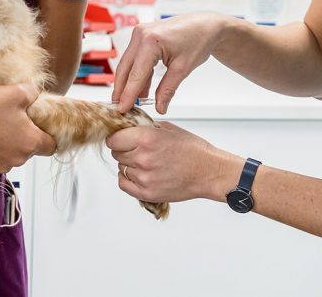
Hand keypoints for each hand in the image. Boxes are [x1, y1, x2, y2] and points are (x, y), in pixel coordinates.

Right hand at [0, 84, 55, 174]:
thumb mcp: (16, 92)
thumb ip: (34, 94)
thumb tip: (36, 96)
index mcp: (31, 142)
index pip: (51, 147)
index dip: (48, 136)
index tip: (39, 128)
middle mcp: (19, 159)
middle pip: (30, 150)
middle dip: (25, 138)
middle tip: (12, 122)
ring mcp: (2, 166)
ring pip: (13, 156)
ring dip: (9, 146)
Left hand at [106, 122, 241, 202]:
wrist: (208, 172)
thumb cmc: (192, 150)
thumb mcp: (168, 128)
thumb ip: (145, 127)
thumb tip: (127, 127)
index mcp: (147, 138)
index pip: (113, 139)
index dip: (117, 138)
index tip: (121, 138)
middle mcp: (143, 158)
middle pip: (115, 153)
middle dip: (124, 150)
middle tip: (138, 150)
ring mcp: (144, 177)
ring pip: (121, 168)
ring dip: (129, 164)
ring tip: (147, 162)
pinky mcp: (147, 193)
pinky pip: (123, 184)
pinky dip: (128, 179)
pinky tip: (140, 173)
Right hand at [111, 12, 230, 113]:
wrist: (205, 25)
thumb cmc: (198, 40)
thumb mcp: (183, 68)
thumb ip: (168, 90)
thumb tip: (160, 107)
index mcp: (150, 41)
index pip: (136, 74)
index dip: (128, 94)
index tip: (122, 109)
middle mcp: (141, 34)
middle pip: (126, 68)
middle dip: (122, 90)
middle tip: (121, 108)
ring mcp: (140, 33)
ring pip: (129, 64)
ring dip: (130, 83)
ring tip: (132, 102)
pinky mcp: (143, 36)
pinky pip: (136, 58)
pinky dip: (138, 74)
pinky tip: (142, 90)